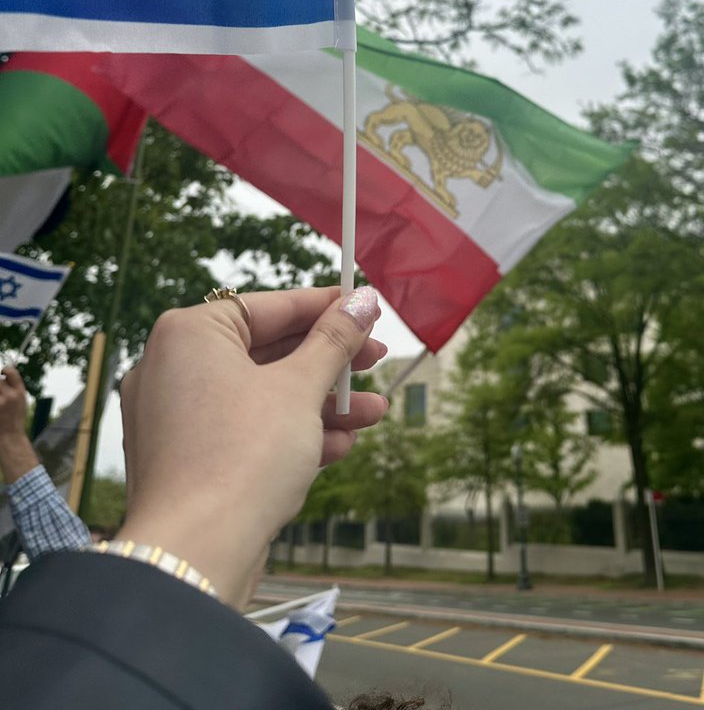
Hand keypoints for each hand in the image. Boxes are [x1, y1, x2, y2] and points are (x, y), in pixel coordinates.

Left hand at [0, 367, 39, 483]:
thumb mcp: (21, 402)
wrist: (10, 439)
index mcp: (20, 393)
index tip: (3, 373)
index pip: (11, 372)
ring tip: (1, 402)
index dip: (6, 370)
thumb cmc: (14, 420)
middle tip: (1, 394)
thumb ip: (14, 388)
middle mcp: (10, 397)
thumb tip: (3, 374)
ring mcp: (0, 404)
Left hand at [117, 286, 387, 604]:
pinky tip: (339, 445)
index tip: (366, 307)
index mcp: (188, 335)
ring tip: (374, 412)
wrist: (195, 556)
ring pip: (262, 397)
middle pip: (268, 352)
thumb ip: (334, 340)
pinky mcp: (187, 461)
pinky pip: (245, 432)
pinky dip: (290, 435)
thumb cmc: (243, 456)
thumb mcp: (300, 388)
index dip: (325, 307)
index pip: (269, 306)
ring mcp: (176, 418)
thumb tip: (363, 300)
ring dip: (321, 404)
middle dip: (329, 363)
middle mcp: (173, 369)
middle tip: (377, 358)